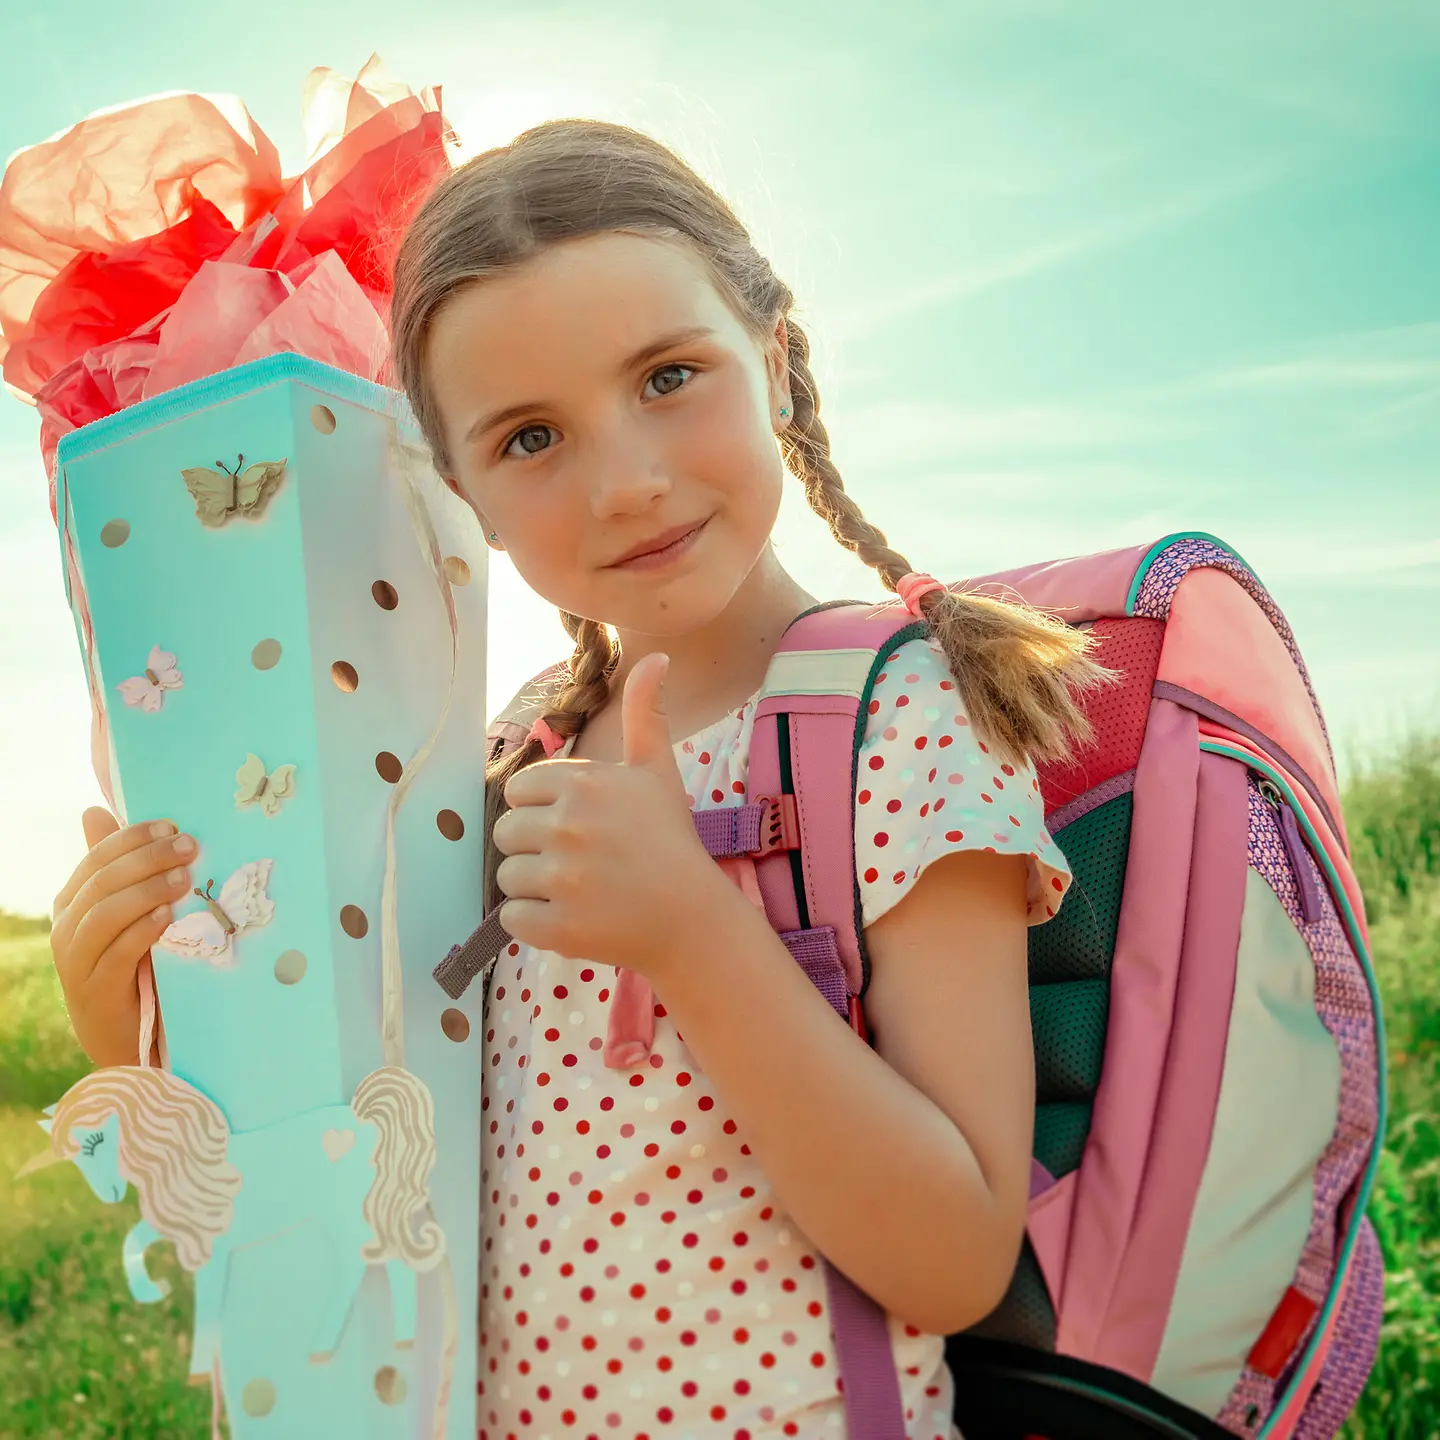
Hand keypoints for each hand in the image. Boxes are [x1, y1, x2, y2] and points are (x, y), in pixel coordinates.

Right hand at [49, 808, 194, 1066]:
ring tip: (183, 879)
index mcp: (73, 901)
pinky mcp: (94, 988)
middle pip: (102, 881)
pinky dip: (143, 929)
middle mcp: (67, 927)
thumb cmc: (134, 961)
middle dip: (148, 859)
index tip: (173, 825)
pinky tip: (168, 915)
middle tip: (189, 847)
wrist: (123, 1031)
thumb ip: (120, 867)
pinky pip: (117, 952)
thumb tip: (92, 809)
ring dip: (147, 891)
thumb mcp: (131, 911)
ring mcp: (76, 960)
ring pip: (105, 914)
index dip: (133, 838)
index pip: (97, 858)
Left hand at [493, 653, 722, 975]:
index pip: (516, 791)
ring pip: (507, 876)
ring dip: (534, 886)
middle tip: (577, 861)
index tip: (575, 825)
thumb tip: (656, 656)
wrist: (692, 918)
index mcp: (583, 783)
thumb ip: (645, 713)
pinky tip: (571, 916)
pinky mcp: (556, 927)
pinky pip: (511, 918)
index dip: (541, 809)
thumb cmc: (670, 840)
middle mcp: (567, 826)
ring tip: (578, 889)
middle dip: (533, 847)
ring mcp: (561, 879)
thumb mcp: (657, 771)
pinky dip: (533, 921)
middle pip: (505, 833)